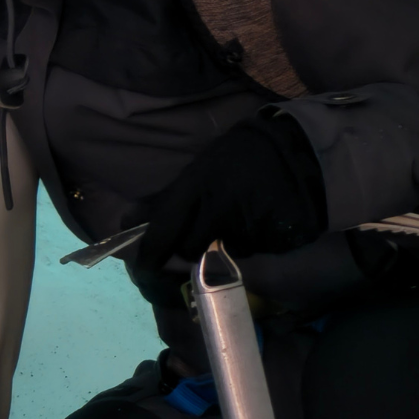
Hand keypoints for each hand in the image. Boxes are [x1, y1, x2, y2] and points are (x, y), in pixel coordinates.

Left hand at [138, 114, 327, 276]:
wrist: (294, 150)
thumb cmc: (238, 159)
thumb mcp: (197, 170)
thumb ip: (163, 201)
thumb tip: (124, 222)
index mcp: (195, 188)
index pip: (161, 234)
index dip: (150, 257)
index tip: (145, 267)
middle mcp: (219, 209)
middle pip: (190, 252)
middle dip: (191, 252)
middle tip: (201, 240)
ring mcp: (248, 226)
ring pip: (222, 256)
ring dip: (224, 250)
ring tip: (238, 225)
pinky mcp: (275, 239)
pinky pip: (253, 257)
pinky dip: (252, 250)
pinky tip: (259, 228)